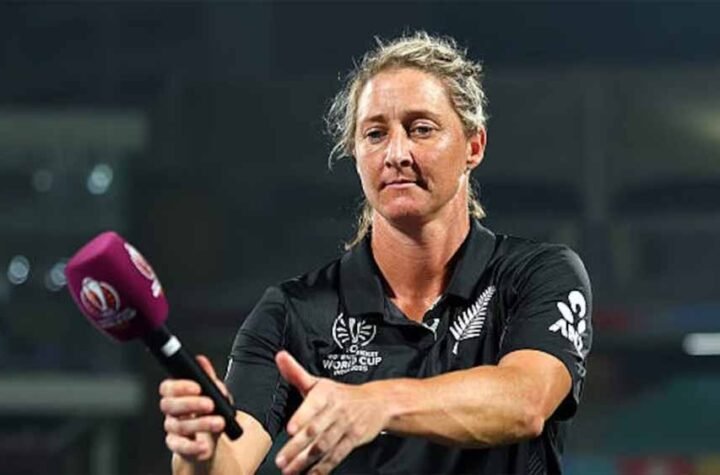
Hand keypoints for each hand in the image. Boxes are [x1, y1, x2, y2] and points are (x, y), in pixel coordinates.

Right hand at [159, 355, 229, 461]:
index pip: (168, 388)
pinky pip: (180, 447)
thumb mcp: (212, 392)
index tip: (197, 387)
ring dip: (201, 424)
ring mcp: (173, 430)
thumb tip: (201, 360)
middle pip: (170, 406)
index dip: (180, 386)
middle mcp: (172, 413)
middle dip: (191, 404)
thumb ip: (207, 377)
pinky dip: (193, 447)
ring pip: (180, 426)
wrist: (209, 441)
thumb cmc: (209, 413)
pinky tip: (204, 446)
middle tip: (210, 404)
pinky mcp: (178, 447)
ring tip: (219, 423)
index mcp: (177, 396)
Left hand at [274, 351, 388, 474]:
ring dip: (306, 460)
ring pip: (324, 446)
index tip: (290, 429)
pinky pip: (337, 456)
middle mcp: (336, 410)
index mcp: (326, 394)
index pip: (314, 405)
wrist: (377, 402)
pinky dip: (323, 468)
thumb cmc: (341, 394)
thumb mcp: (319, 382)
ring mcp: (345, 426)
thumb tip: (279, 356)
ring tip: (289, 470)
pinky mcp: (353, 440)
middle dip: (297, 447)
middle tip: (281, 460)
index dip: (302, 417)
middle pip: (315, 430)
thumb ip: (296, 373)